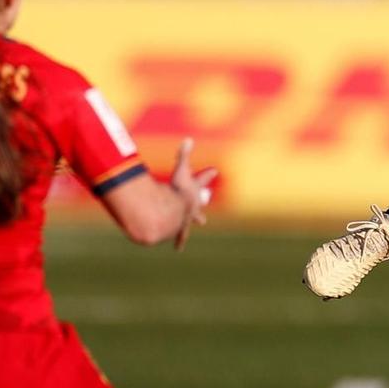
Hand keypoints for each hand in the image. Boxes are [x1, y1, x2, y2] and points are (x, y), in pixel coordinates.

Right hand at [168, 137, 217, 251]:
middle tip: (208, 202)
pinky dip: (179, 241)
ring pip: (191, 221)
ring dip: (194, 221)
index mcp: (193, 193)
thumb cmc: (177, 192)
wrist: (174, 213)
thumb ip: (183, 155)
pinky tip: (179, 248)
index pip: (201, 180)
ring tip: (199, 223)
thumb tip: (188, 138)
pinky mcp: (179, 230)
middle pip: (199, 203)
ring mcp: (186, 219)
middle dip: (201, 202)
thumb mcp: (180, 171)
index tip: (214, 170)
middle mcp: (193, 207)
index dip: (206, 174)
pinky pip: (179, 236)